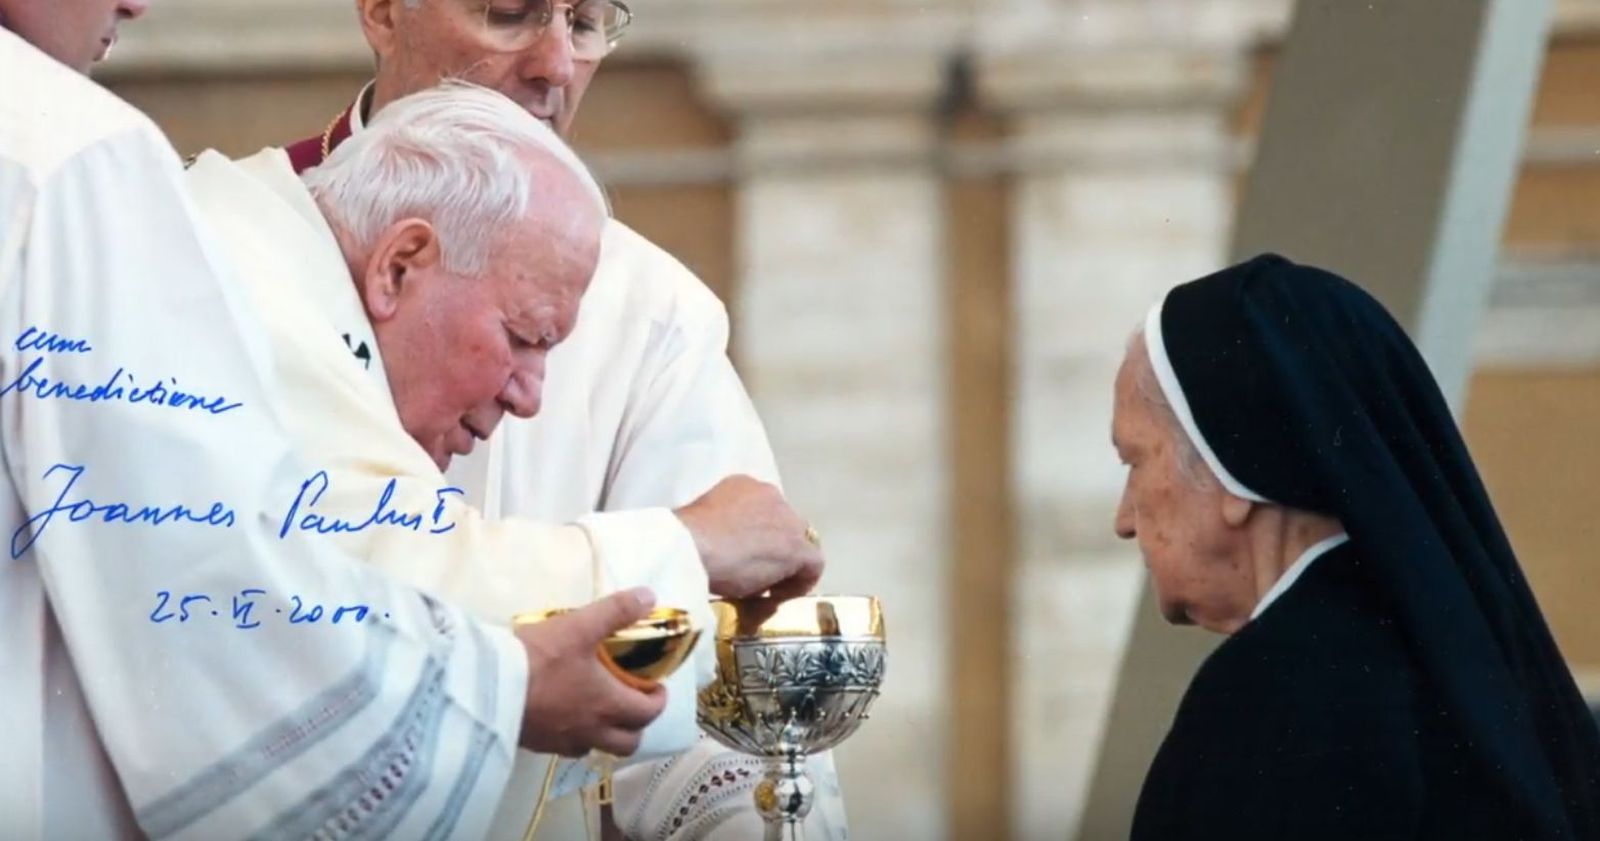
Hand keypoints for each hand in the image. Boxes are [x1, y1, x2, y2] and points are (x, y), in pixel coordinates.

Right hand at [515, 587, 667, 756]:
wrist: (486, 688)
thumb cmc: (539, 658)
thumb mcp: (580, 626)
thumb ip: (616, 611)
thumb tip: (650, 596)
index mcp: (607, 705)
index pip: (647, 714)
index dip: (657, 701)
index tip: (655, 686)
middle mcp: (590, 731)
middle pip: (627, 744)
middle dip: (636, 725)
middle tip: (631, 700)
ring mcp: (562, 742)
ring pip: (596, 748)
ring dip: (605, 733)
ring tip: (598, 708)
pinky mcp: (536, 744)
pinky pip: (566, 748)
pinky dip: (574, 735)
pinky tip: (563, 714)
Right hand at [673, 475, 824, 599]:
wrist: (690, 546)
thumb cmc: (685, 537)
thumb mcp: (703, 521)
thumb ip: (720, 526)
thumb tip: (724, 547)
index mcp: (745, 486)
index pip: (764, 510)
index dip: (758, 536)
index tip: (743, 556)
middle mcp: (771, 495)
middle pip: (784, 525)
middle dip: (773, 549)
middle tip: (755, 573)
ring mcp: (787, 521)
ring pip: (798, 544)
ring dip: (785, 566)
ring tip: (765, 588)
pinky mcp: (796, 548)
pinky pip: (812, 566)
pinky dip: (799, 583)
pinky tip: (777, 597)